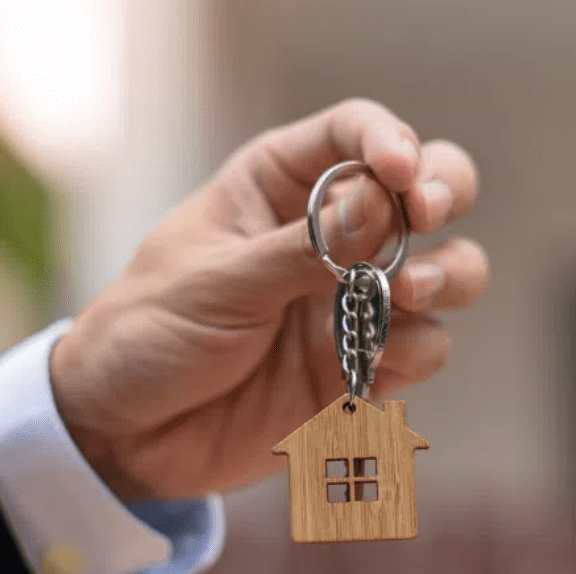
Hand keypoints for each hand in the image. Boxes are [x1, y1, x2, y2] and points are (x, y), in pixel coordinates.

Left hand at [49, 98, 485, 500]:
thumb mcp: (214, 283)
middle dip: (443, 192)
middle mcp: (329, 236)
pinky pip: (424, 348)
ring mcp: (352, 302)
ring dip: (448, 273)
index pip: (352, 135)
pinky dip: (416, 349)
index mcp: (277, 188)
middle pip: (425, 190)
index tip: (398, 173)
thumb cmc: (148, 335)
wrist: (127, 435)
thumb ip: (299, 249)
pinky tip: (375, 358)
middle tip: (427, 215)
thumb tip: (381, 202)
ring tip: (411, 292)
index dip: (388, 141)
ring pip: (447, 269)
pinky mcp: (363, 367)